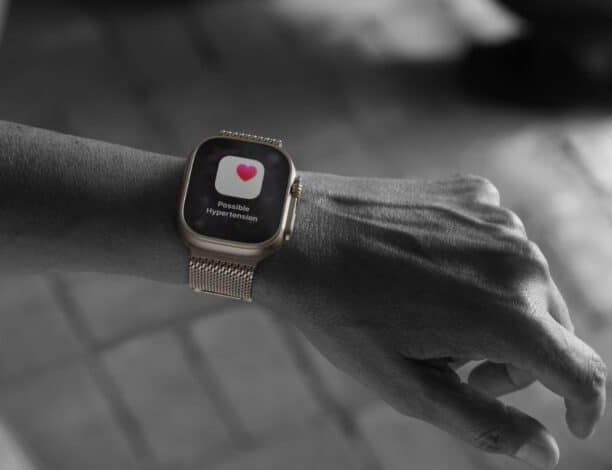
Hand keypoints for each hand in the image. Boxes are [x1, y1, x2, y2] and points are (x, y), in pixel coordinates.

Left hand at [256, 173, 606, 468]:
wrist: (295, 232)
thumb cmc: (343, 315)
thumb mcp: (407, 385)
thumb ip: (484, 422)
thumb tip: (549, 450)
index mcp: (509, 316)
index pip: (583, 372)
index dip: (586, 405)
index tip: (573, 423)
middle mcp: (519, 260)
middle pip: (551, 330)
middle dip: (516, 360)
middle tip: (453, 365)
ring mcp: (498, 218)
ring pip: (526, 285)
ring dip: (496, 311)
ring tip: (429, 315)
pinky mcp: (475, 193)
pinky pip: (498, 243)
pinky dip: (477, 267)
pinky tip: (425, 270)